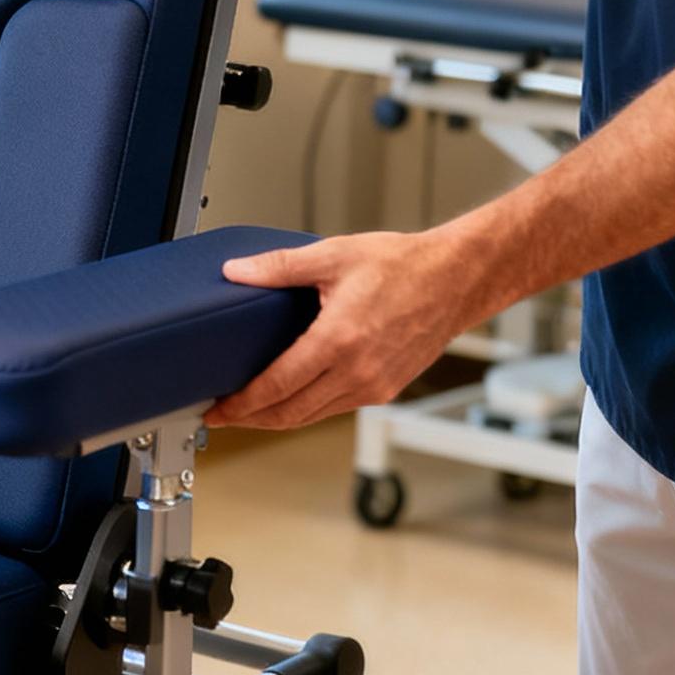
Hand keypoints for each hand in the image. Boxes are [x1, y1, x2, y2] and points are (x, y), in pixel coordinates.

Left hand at [205, 231, 492, 430]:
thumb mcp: (333, 255)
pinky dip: (307, 410)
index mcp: (339, 341)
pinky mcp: (387, 389)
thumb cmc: (403, 265)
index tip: (215, 409)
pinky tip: (289, 400)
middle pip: (290, 412)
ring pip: (313, 416)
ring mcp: (375, 385)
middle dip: (251, 419)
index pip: (276, 386)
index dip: (241, 404)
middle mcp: (358, 372)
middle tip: (220, 416)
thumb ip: (279, 267)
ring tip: (247, 412)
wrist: (458, 278)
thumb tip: (236, 272)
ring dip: (277, 419)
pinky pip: (336, 408)